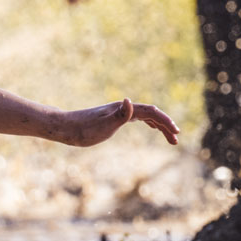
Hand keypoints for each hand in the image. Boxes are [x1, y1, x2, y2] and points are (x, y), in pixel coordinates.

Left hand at [59, 98, 178, 147]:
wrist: (64, 127)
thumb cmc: (83, 129)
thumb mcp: (103, 125)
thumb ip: (119, 114)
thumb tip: (129, 101)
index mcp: (122, 109)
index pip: (150, 112)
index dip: (165, 121)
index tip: (176, 133)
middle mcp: (122, 108)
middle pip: (151, 114)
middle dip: (165, 125)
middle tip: (176, 139)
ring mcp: (117, 112)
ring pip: (145, 116)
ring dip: (159, 126)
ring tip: (170, 138)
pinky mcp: (112, 118)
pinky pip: (137, 118)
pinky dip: (148, 123)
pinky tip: (151, 128)